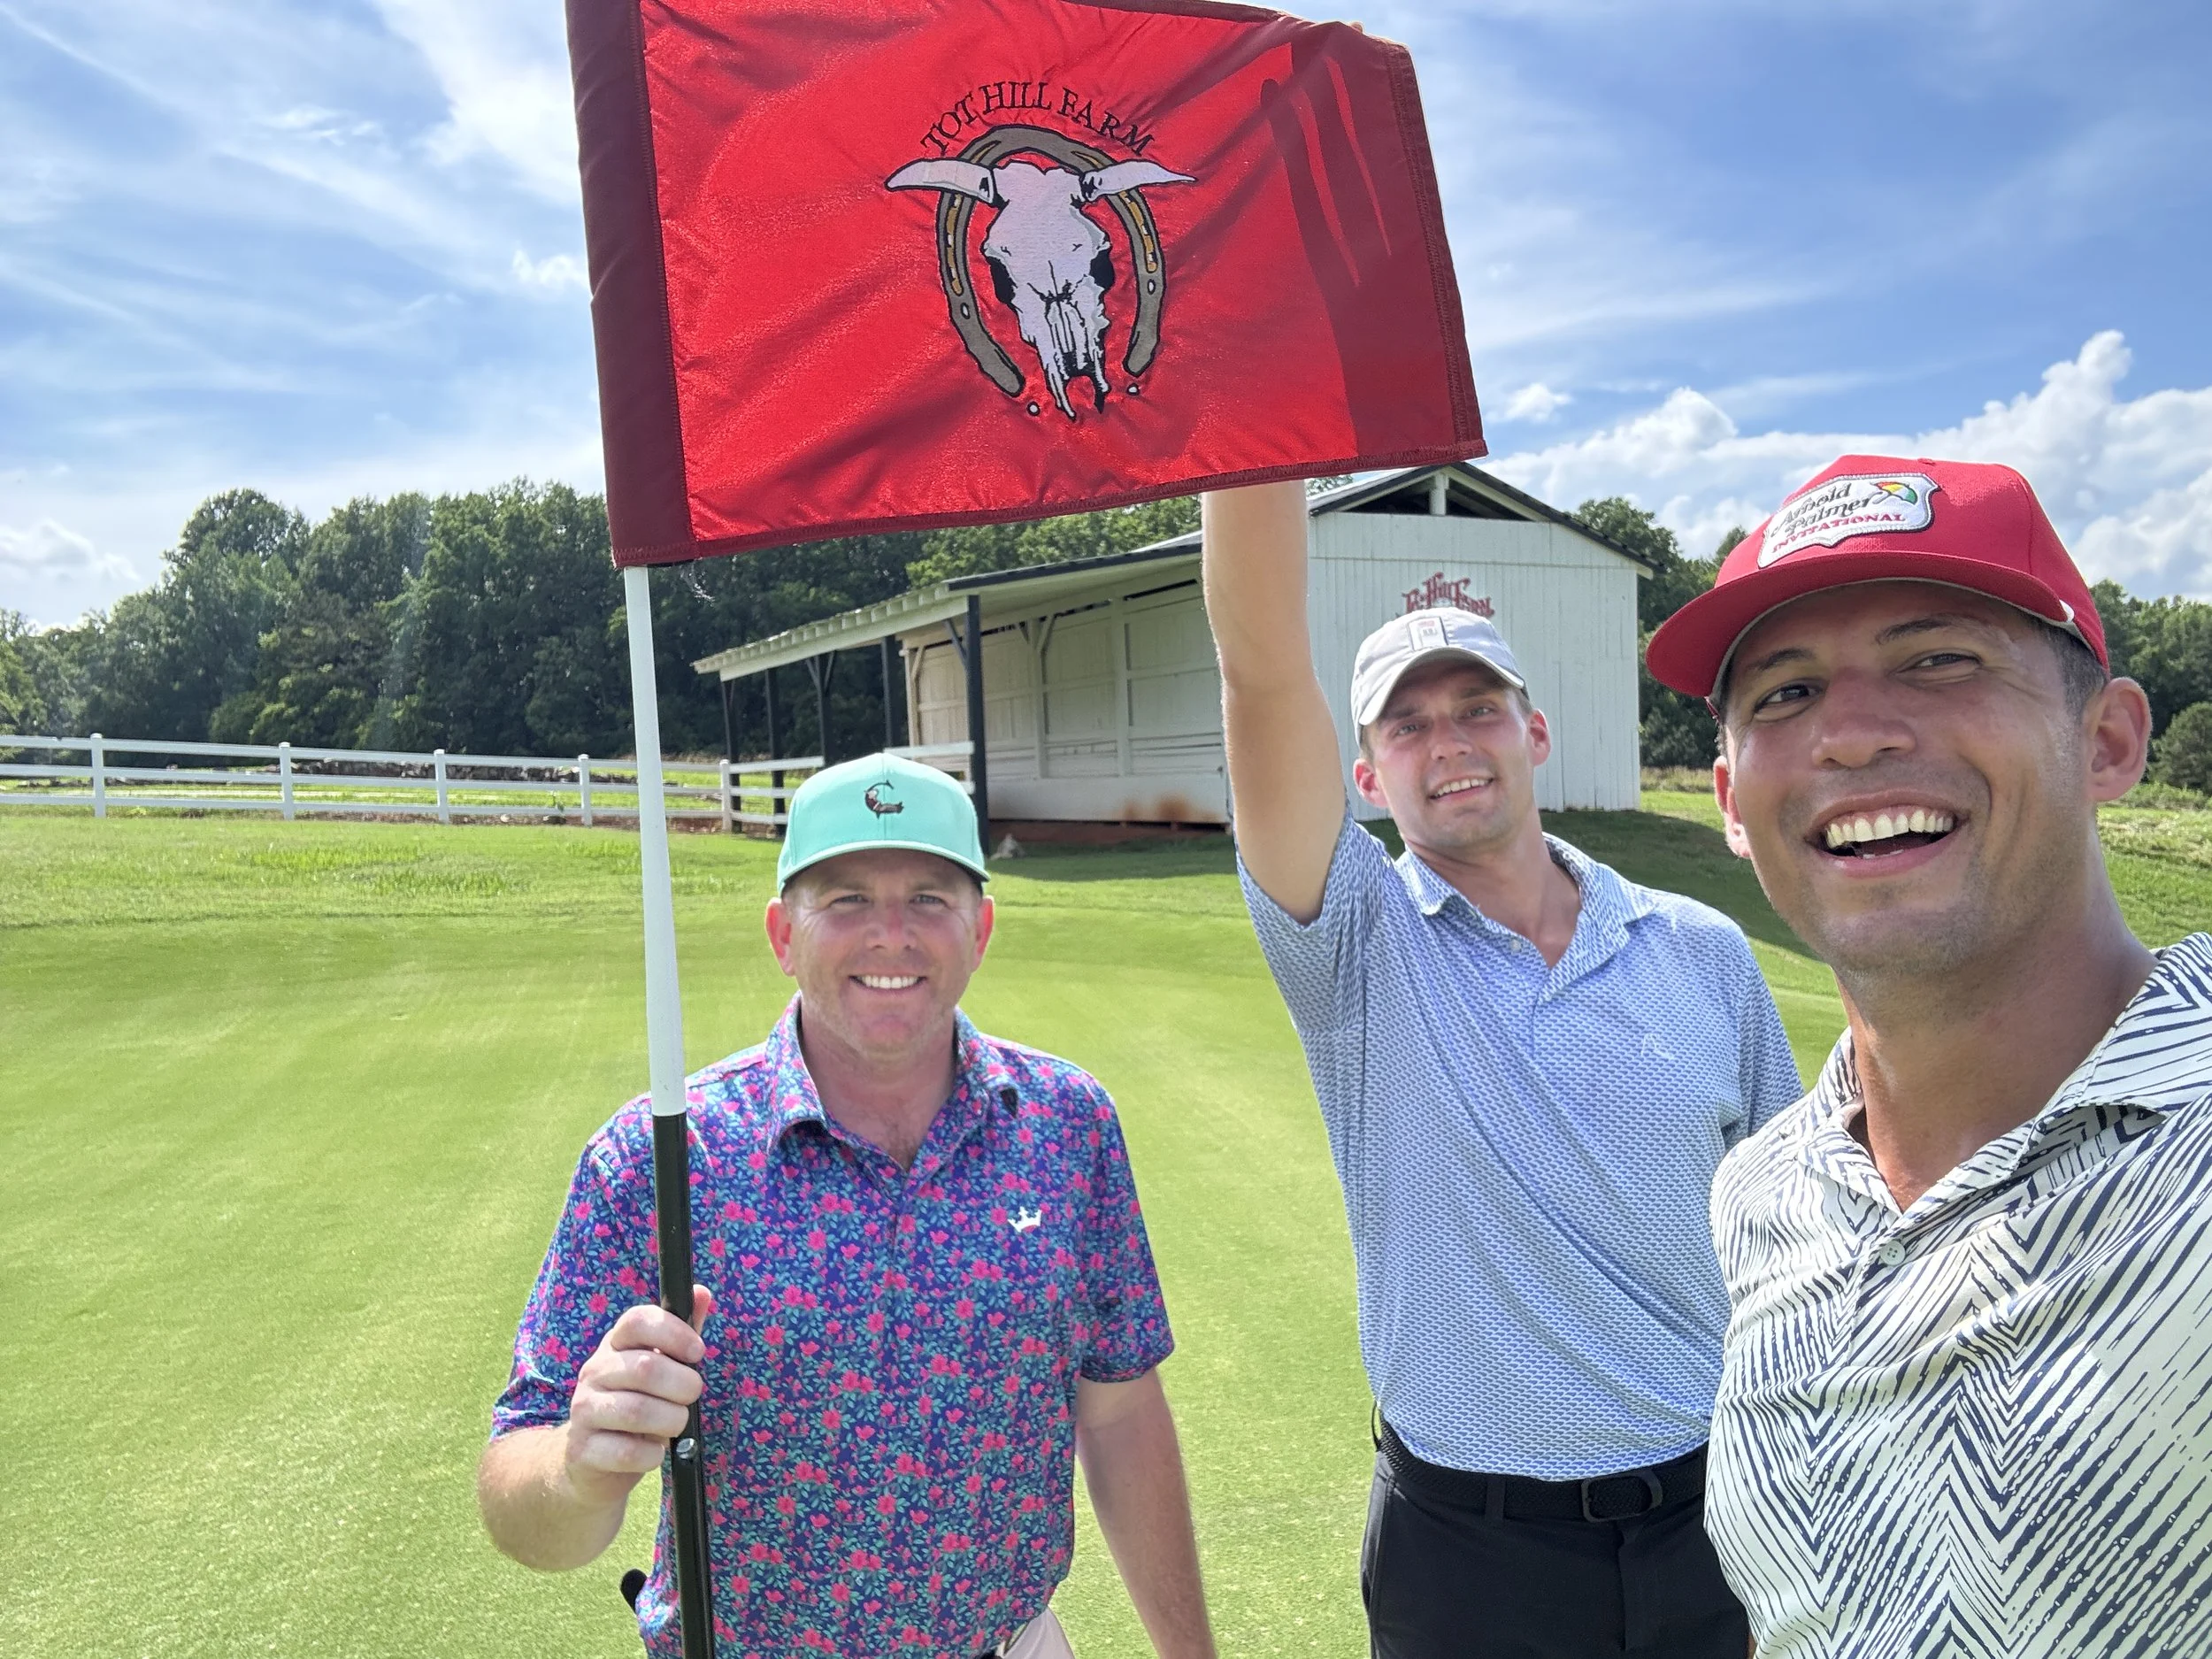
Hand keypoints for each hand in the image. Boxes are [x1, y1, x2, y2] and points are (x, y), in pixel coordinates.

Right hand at [561, 1286, 714, 1507]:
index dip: (674, 1332)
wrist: (590, 1460)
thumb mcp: (657, 1365)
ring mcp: (583, 1410)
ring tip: (675, 1423)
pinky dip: (651, 1454)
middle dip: (683, 1385)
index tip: (697, 1351)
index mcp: (614, 1345)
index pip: (638, 1320)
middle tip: (691, 1396)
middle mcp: (594, 1372)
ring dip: (671, 1420)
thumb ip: (680, 1332)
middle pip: (645, 1368)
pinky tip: (654, 1451)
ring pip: (636, 1410)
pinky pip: (626, 1452)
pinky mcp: (582, 1449)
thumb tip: (701, 1292)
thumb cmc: (636, 1403)